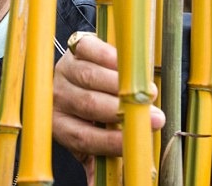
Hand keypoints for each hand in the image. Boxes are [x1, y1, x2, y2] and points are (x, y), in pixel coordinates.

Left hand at [52, 34, 164, 182]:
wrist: (76, 76)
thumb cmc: (89, 116)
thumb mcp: (91, 140)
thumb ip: (100, 163)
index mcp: (59, 125)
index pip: (83, 138)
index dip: (109, 143)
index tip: (135, 146)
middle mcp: (57, 97)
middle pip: (87, 105)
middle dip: (122, 112)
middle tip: (154, 118)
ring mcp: (63, 70)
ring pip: (89, 77)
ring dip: (119, 85)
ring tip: (147, 93)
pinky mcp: (74, 48)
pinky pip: (88, 49)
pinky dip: (107, 56)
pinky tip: (127, 64)